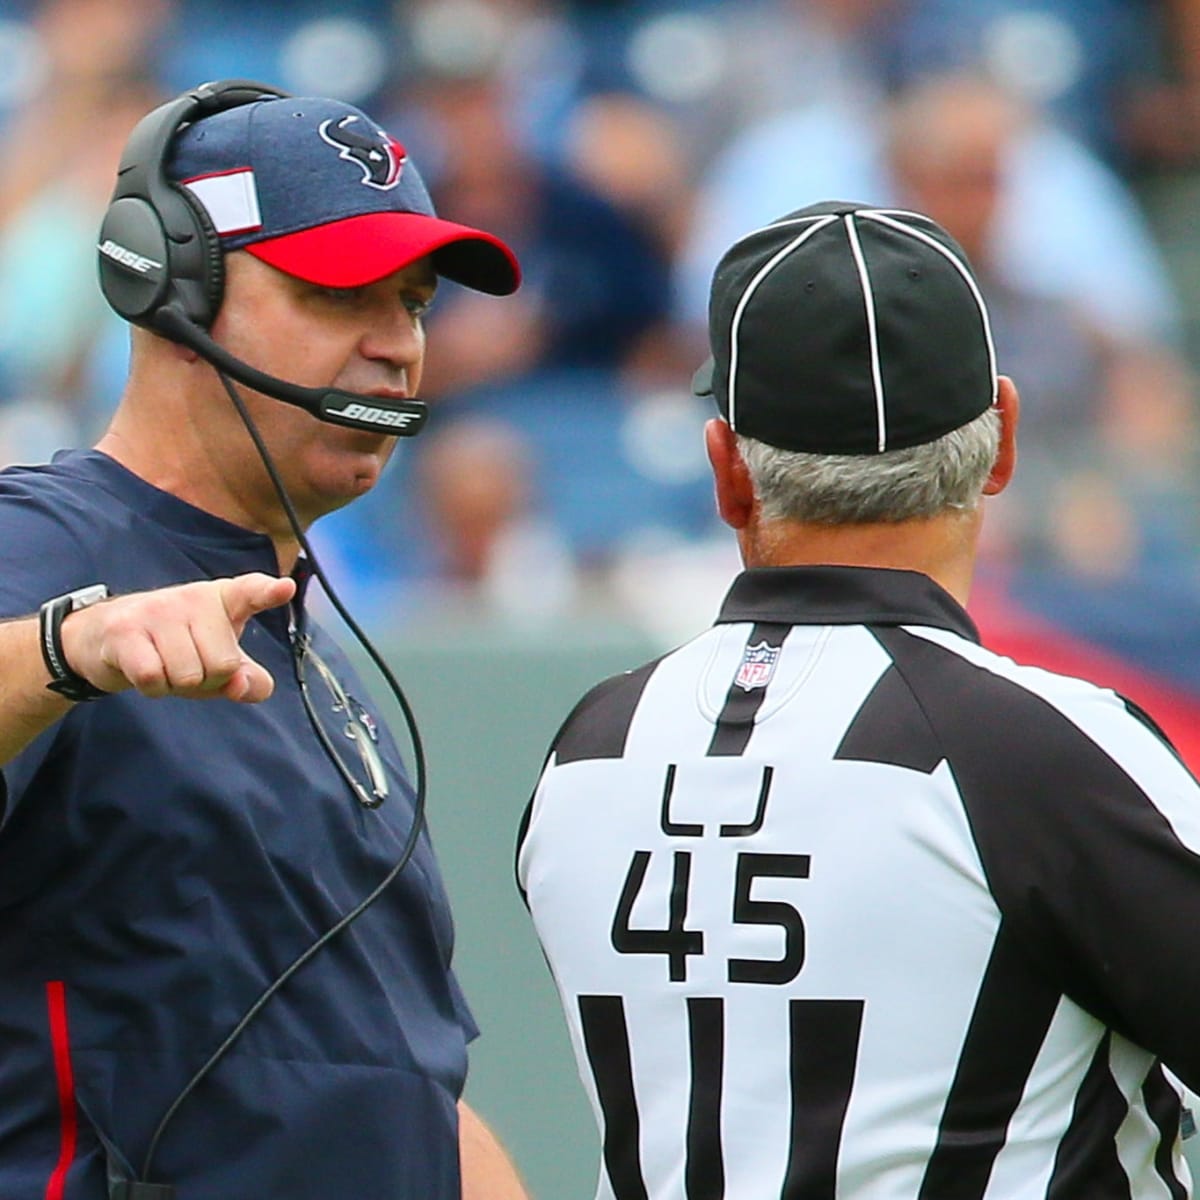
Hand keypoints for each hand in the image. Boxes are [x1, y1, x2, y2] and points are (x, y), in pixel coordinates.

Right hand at [58, 573, 296, 702]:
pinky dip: (152, 688)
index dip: (269, 592)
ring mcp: (158, 610)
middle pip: (224, 665)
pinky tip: (143, 669)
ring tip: (163, 664)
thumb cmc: (174, 649)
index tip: (285, 588)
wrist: (102, 637)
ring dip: (176, 685)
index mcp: (223, 600)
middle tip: (186, 664)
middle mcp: (193, 598)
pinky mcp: (126, 630)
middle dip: (207, 680)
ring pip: (189, 676)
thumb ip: (246, 679)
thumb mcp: (217, 663)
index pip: (251, 592)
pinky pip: (154, 678)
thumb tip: (244, 686)